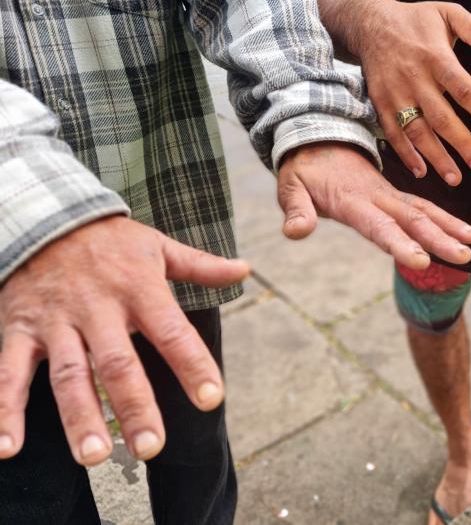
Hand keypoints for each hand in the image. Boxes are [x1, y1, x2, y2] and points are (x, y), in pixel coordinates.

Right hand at [0, 217, 248, 465]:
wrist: (44, 217)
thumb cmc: (110, 241)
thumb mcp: (157, 245)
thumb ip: (201, 265)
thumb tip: (245, 269)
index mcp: (139, 289)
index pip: (172, 331)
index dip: (192, 365)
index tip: (211, 399)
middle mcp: (98, 309)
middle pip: (118, 363)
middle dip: (134, 407)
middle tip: (150, 448)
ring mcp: (56, 323)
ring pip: (68, 375)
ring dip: (79, 417)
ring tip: (93, 456)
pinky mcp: (18, 331)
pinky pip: (8, 373)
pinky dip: (4, 411)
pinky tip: (9, 448)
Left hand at [277, 142, 470, 268]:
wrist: (315, 136)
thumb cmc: (302, 168)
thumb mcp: (290, 187)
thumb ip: (296, 211)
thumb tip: (295, 232)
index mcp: (352, 200)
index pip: (378, 226)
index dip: (399, 243)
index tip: (421, 260)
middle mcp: (376, 197)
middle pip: (411, 219)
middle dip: (438, 238)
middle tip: (463, 256)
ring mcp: (387, 195)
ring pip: (423, 211)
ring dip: (448, 226)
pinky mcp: (392, 195)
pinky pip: (421, 207)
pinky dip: (444, 219)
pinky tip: (463, 233)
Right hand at [356, 0, 470, 184]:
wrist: (369, 22)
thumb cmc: (415, 19)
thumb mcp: (446, 11)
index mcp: (435, 56)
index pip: (462, 87)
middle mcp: (414, 78)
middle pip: (440, 117)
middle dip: (461, 144)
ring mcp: (395, 93)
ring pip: (417, 131)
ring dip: (436, 156)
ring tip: (455, 177)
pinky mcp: (380, 103)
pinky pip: (393, 133)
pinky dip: (406, 154)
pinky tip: (422, 171)